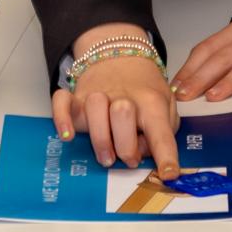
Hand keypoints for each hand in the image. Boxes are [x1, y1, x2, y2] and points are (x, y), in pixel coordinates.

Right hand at [53, 53, 177, 176]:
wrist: (120, 56)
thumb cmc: (144, 89)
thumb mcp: (166, 106)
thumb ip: (163, 131)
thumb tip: (147, 154)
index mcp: (151, 102)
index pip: (161, 131)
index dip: (166, 155)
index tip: (169, 175)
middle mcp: (123, 96)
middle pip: (123, 115)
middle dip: (127, 146)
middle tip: (130, 159)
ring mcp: (98, 95)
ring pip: (94, 109)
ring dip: (100, 139)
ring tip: (107, 156)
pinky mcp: (76, 97)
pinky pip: (62, 102)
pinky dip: (61, 119)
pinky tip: (67, 136)